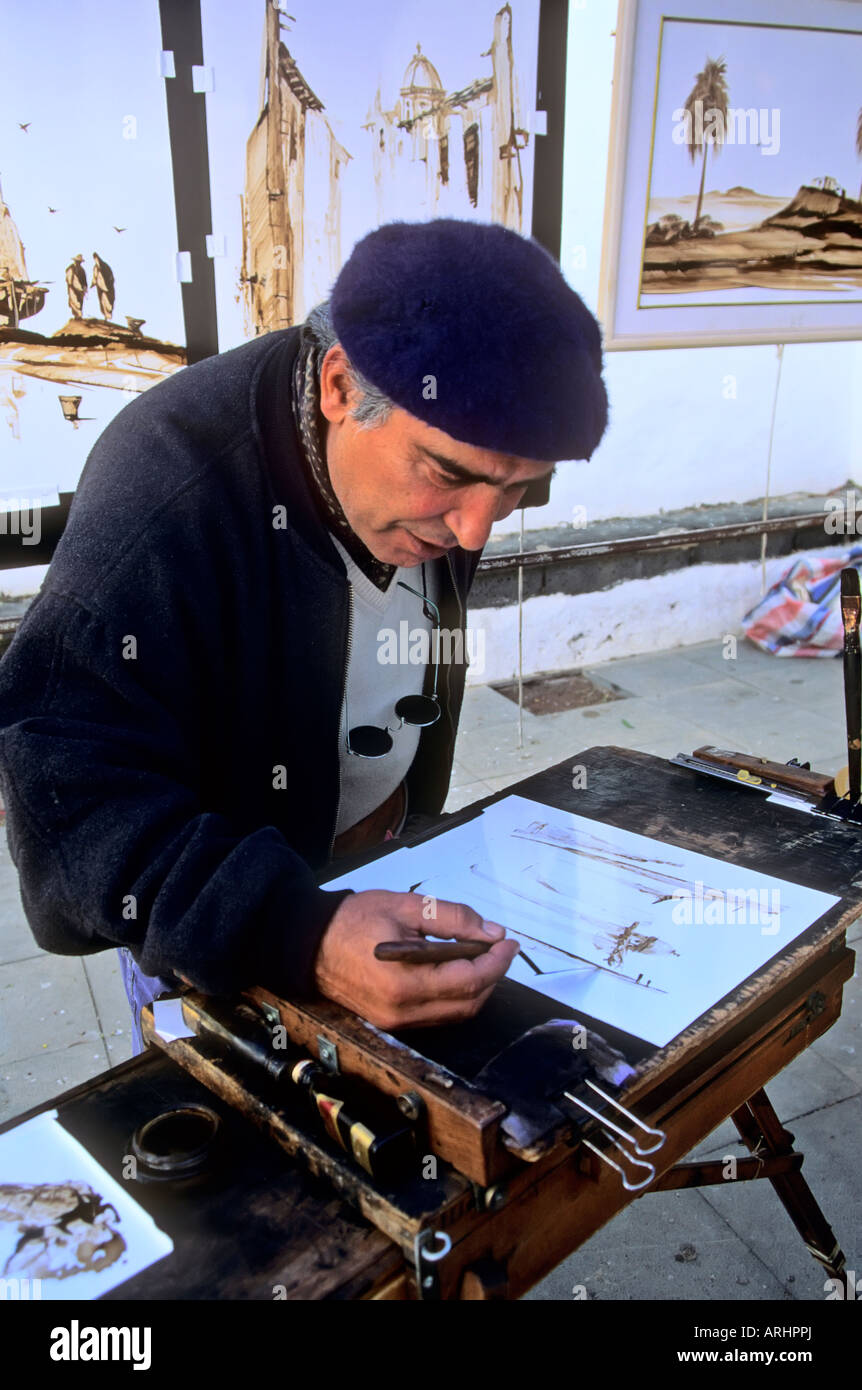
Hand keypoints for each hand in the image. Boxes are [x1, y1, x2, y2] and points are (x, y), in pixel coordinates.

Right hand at [313, 890, 519, 1029]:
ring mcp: (396, 1021)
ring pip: (455, 1013)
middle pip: (468, 1004)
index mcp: (405, 983)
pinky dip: (455, 996)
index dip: (497, 962)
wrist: (309, 942)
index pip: (470, 981)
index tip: (509, 942)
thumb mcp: (406, 906)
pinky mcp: (391, 1022)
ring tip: (481, 957)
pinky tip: (456, 971)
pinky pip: (436, 1015)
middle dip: (492, 976)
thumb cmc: (353, 920)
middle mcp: (402, 1011)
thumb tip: (491, 932)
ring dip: (476, 988)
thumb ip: (453, 918)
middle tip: (499, 948)